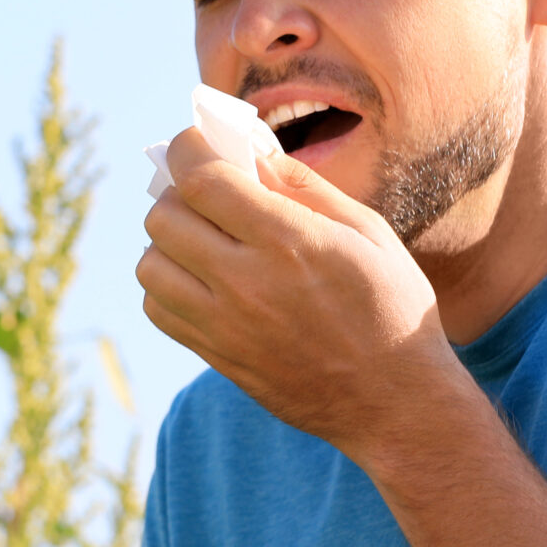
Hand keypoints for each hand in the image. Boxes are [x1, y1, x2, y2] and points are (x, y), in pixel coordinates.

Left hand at [136, 125, 470, 456]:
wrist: (396, 401)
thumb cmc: (392, 306)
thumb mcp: (366, 231)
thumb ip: (304, 187)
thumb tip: (251, 152)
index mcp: (290, 241)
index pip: (201, 179)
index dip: (187, 150)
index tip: (196, 145)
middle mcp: (247, 283)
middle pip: (164, 218)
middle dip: (178, 193)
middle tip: (205, 193)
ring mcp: (226, 326)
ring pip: (150, 265)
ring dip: (167, 242)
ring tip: (202, 238)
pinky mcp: (217, 357)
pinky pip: (158, 309)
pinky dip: (166, 285)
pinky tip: (200, 279)